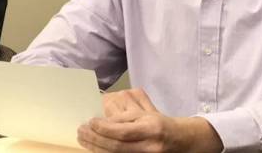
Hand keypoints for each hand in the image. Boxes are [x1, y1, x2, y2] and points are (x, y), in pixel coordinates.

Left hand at [77, 89, 222, 152]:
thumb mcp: (145, 112)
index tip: (90, 122)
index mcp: (152, 127)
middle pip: (118, 146)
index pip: (123, 131)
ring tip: (83, 139)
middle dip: (96, 139)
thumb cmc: (159, 123)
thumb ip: (126, 113)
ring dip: (96, 148)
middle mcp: (150, 145)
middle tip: (81, 131)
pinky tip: (94, 148)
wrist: (179, 141)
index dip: (104, 128)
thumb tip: (102, 113)